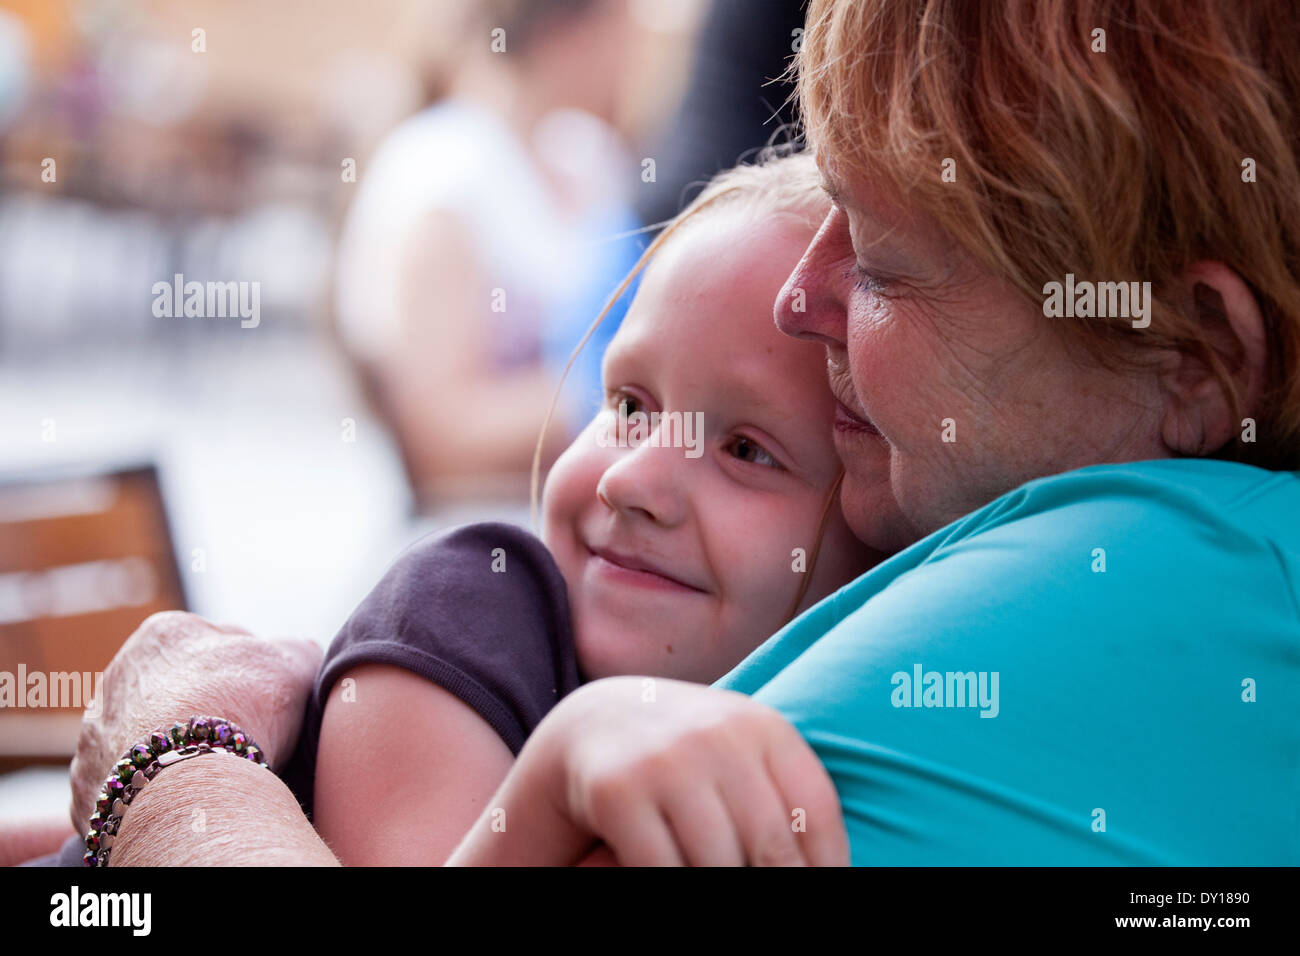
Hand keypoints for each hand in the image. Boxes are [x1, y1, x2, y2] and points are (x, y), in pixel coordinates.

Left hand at [69, 611, 319, 830]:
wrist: (188, 784)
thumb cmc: (243, 711)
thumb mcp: (293, 662)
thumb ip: (296, 649)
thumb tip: (299, 651)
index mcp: (166, 634)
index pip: (216, 642)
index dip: (250, 669)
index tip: (269, 696)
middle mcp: (120, 674)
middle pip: (176, 687)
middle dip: (206, 705)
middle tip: (243, 733)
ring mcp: (98, 730)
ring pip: (144, 733)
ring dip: (173, 745)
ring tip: (211, 770)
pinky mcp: (87, 782)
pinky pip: (127, 780)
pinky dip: (151, 786)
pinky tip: (181, 795)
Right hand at [449, 677, 848, 865]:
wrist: (592, 724)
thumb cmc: (687, 756)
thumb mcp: (742, 756)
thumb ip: (783, 800)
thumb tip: (829, 874)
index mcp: (762, 727)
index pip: (814, 813)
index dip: (826, 867)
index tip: (820, 890)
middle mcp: (717, 736)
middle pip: (771, 848)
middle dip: (773, 885)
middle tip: (759, 888)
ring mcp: (665, 760)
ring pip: (718, 866)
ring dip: (721, 889)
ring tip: (717, 878)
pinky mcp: (617, 790)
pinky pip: (661, 870)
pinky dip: (674, 887)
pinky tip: (675, 880)